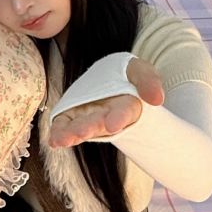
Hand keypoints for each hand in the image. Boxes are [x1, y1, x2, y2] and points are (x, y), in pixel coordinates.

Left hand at [47, 58, 164, 148]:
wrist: (110, 77)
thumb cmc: (127, 77)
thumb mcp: (141, 71)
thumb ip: (149, 81)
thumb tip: (156, 99)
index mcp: (125, 107)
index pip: (122, 113)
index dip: (118, 118)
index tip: (113, 124)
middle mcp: (105, 117)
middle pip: (98, 124)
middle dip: (90, 127)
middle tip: (82, 132)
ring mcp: (87, 118)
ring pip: (79, 129)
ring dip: (71, 135)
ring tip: (63, 140)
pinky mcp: (70, 117)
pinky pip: (63, 127)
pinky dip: (58, 134)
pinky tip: (54, 140)